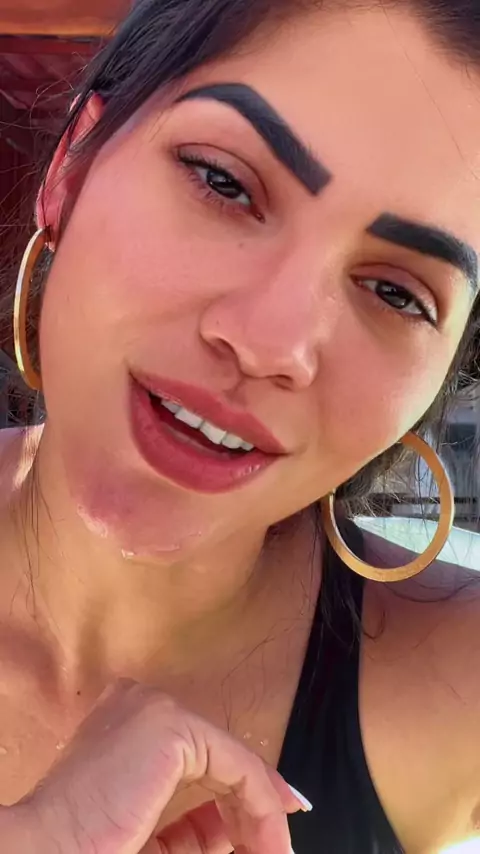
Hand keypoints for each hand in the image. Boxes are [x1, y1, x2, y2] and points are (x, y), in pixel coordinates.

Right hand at [0, 679, 303, 852]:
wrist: (46, 850)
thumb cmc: (85, 846)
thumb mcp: (148, 834)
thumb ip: (187, 827)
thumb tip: (237, 830)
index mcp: (124, 726)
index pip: (195, 759)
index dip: (232, 798)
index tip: (263, 829)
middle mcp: (140, 706)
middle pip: (216, 759)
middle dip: (248, 810)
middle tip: (271, 849)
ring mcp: (156, 710)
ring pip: (231, 762)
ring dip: (257, 814)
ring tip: (271, 851)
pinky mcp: (171, 725)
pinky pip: (237, 766)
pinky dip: (261, 804)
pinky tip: (272, 838)